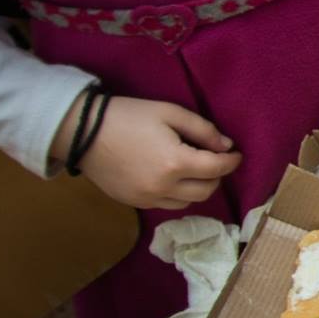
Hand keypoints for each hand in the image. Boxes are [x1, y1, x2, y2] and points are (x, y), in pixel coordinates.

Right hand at [51, 95, 241, 210]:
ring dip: (198, 188)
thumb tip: (226, 146)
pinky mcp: (133, 203)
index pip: (217, 169)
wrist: (82, 133)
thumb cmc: (128, 117)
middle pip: (206, 190)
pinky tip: (174, 178)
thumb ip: (203, 130)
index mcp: (175, 163)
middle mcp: (164, 187)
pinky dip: (178, 195)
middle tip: (215, 160)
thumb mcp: (170, 113)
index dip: (232, 161)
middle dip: (217, 176)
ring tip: (195, 169)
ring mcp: (147, 199)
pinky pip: (167, 205)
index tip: (236, 153)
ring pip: (188, 202)